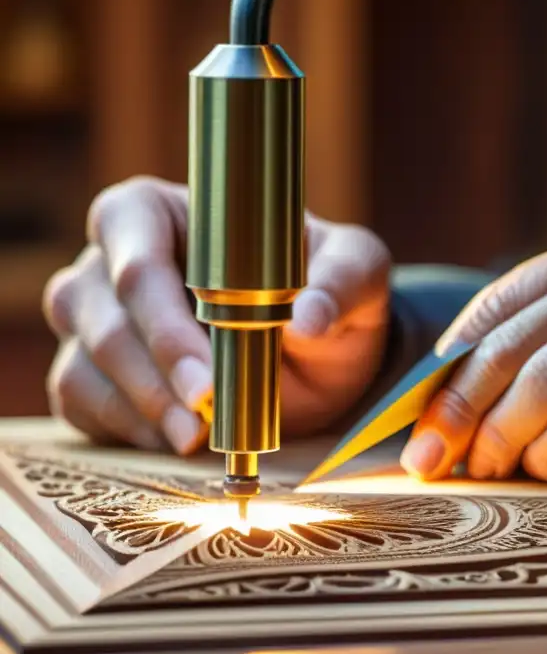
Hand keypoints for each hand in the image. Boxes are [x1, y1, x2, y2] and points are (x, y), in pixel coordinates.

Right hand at [43, 176, 390, 453]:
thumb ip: (342, 281)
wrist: (321, 351)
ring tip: (197, 439)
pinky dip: (125, 429)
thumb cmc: (328, 292)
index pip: (135, 251)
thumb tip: (308, 318)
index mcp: (162, 212)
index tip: (207, 375)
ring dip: (141, 407)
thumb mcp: (357, 274)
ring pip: (84, 363)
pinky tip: (176, 441)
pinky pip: (82, 403)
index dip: (163, 316)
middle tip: (205, 414)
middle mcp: (112, 258)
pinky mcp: (92, 372)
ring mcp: (93, 317)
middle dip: (154, 372)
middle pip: (103, 313)